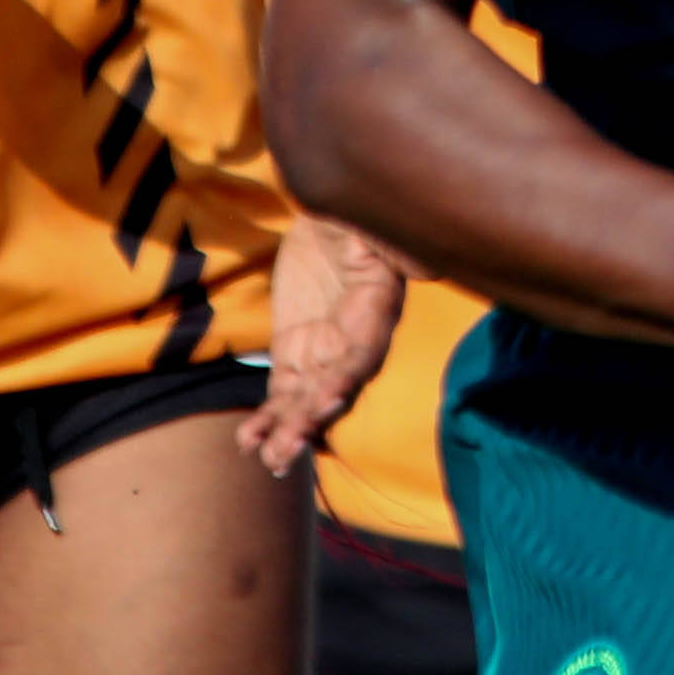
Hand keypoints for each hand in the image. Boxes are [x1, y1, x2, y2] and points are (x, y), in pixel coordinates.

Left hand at [243, 216, 408, 474]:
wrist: (327, 215)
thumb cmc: (355, 214)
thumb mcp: (371, 222)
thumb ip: (393, 246)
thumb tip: (425, 267)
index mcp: (374, 313)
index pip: (363, 354)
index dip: (346, 378)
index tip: (327, 399)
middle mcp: (352, 344)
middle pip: (334, 390)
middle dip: (310, 421)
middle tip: (286, 451)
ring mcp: (322, 353)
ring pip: (306, 402)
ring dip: (289, 432)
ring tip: (270, 460)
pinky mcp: (295, 353)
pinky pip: (282, 393)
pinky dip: (267, 418)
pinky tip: (249, 441)